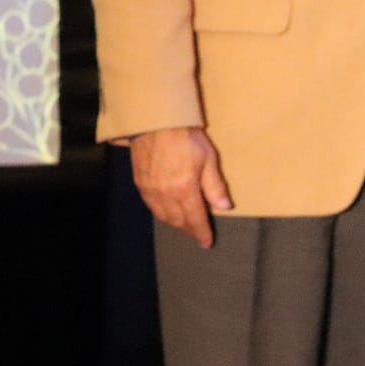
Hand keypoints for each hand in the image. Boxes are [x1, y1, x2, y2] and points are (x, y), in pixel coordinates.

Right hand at [130, 127, 232, 247]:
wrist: (155, 123)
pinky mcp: (140, 183)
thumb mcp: (208, 159)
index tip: (206, 242)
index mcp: (184, 189)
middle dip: (188, 230)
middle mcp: (165, 195)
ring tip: (184, 227)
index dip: (201, 232)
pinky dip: (161, 214)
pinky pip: (151, 206)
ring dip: (175, 224)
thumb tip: (225, 207)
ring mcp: (150, 190)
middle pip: (177, 220)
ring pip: (163, 216)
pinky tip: (167, 213)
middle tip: (196, 235)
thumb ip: (215, 186)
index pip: (195, 218)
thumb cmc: (186, 137)